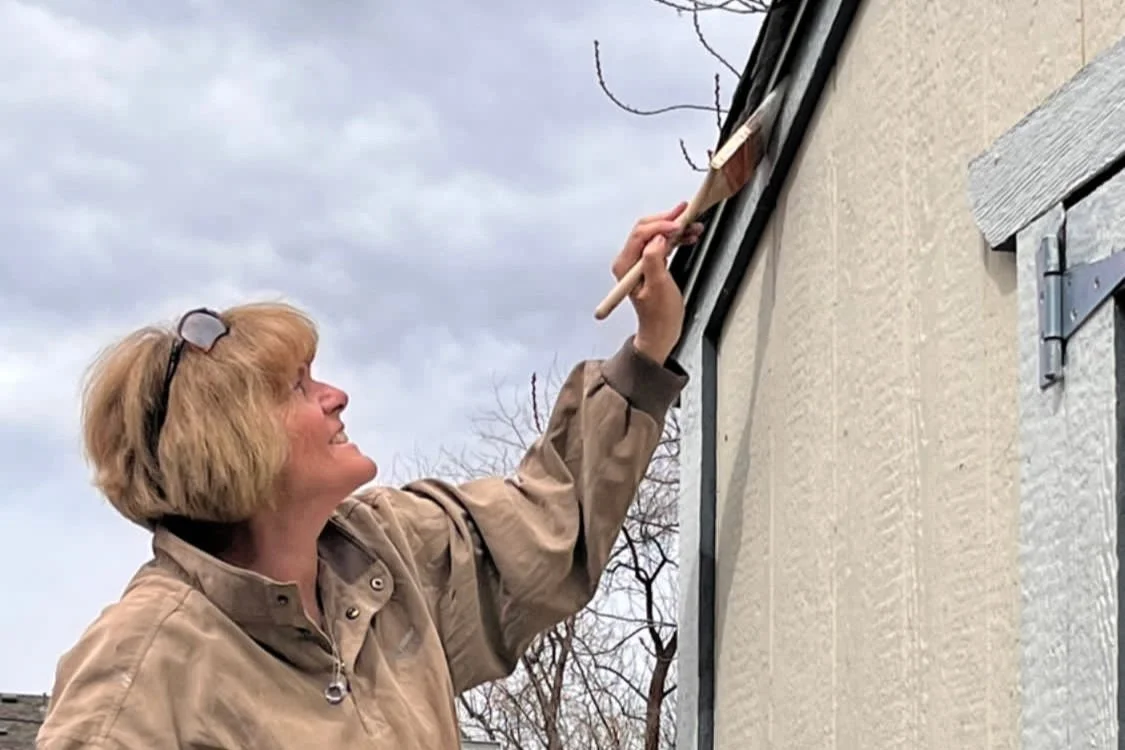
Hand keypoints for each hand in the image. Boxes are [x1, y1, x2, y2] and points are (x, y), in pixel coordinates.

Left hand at [611, 202, 702, 363]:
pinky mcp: (650, 263)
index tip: (678, 224)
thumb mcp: (658, 287)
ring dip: (675, 228)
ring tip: (693, 225)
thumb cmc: (659, 315)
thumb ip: (654, 260)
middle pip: (647, 229)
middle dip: (668, 221)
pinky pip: (662, 243)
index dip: (660, 225)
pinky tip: (689, 236)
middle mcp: (629, 261)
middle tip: (687, 214)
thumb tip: (657, 239)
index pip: (641, 234)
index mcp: (626, 266)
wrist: (662, 330)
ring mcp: (639, 261)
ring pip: (656, 234)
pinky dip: (676, 238)